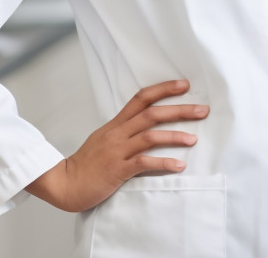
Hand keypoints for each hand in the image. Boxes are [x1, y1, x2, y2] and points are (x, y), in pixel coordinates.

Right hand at [25, 79, 208, 212]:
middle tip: (202, 110)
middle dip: (179, 110)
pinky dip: (163, 163)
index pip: (141, 98)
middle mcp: (118, 133)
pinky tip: (179, 165)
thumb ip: (124, 130)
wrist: (65, 183)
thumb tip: (146, 124)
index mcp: (116, 124)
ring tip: (193, 139)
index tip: (185, 85)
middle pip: (152, 114)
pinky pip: (144, 163)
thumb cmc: (87, 163)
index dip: (164, 89)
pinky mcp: (117, 170)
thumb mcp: (104, 138)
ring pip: (150, 137)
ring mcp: (118, 151)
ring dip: (175, 137)